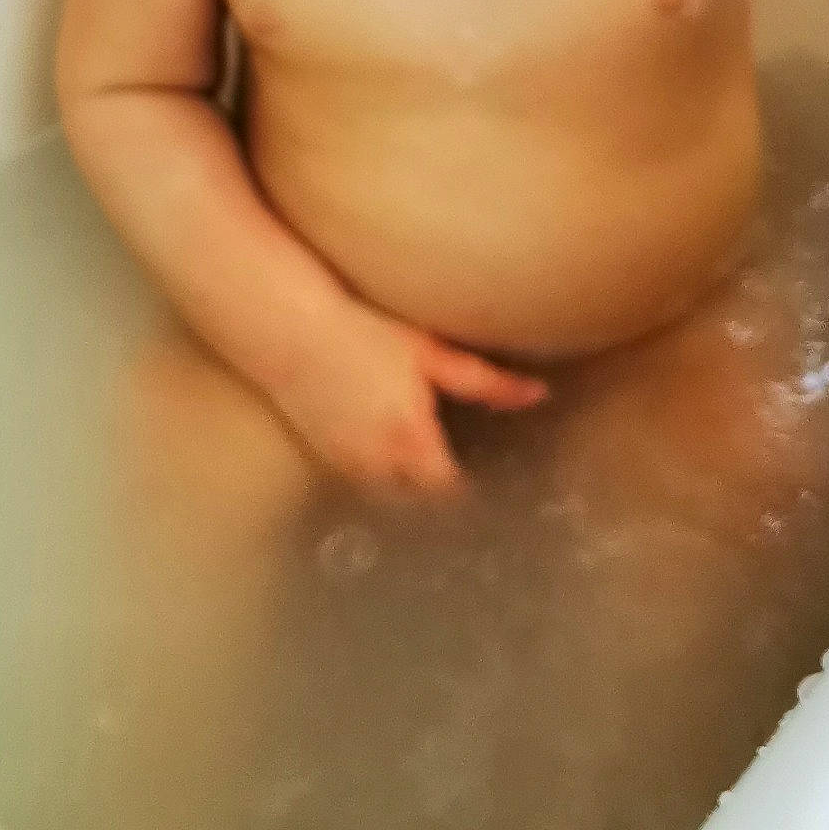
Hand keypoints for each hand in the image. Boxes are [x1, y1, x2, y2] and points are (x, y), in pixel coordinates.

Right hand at [267, 301, 547, 497]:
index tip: (484, 477)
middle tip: (455, 466)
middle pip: (421, 500)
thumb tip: (537, 395)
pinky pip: (362, 481)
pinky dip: (377, 473)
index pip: (450, 490)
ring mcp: (349, 464)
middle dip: (437, 490)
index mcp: (413, 439)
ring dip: (406, 486)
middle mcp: (380, 462)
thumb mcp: (429, 351)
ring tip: (418, 460)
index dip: (467, 486)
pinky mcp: (325, 457)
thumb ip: (485, 381)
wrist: (291, 329)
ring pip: (390, 495)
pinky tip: (381, 446)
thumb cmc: (363, 331)